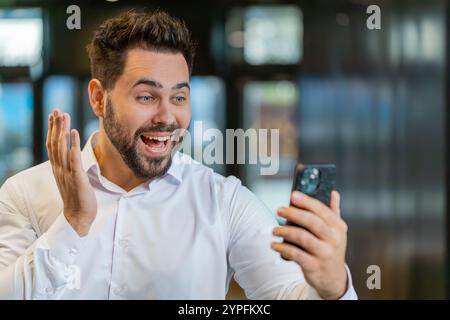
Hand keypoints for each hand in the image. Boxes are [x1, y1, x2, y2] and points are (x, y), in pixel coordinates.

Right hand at [46, 108, 96, 236]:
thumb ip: (71, 168)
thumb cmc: (78, 199)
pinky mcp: (76, 177)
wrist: (78, 217)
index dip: (53, 130)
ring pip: (61, 147)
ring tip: (64, 115)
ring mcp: (66, 173)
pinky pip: (73, 158)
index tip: (54, 116)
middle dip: (55, 125)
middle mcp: (59, 169)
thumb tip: (74, 157)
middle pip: (54, 143)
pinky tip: (73, 132)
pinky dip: (72, 144)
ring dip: (62, 130)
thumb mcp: (72, 180)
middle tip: (57, 110)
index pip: (53, 145)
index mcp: (58, 169)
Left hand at [271, 191, 347, 299]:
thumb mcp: (337, 231)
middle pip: (312, 222)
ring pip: (302, 237)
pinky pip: (296, 254)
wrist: (334, 278)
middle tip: (280, 210)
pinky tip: (275, 245)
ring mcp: (324, 253)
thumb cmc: (332, 250)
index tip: (293, 195)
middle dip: (293, 213)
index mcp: (338, 227)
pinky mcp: (314, 266)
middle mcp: (333, 239)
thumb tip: (334, 193)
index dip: (306, 201)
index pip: (322, 210)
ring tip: (275, 229)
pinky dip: (283, 248)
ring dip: (285, 231)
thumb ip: (334, 212)